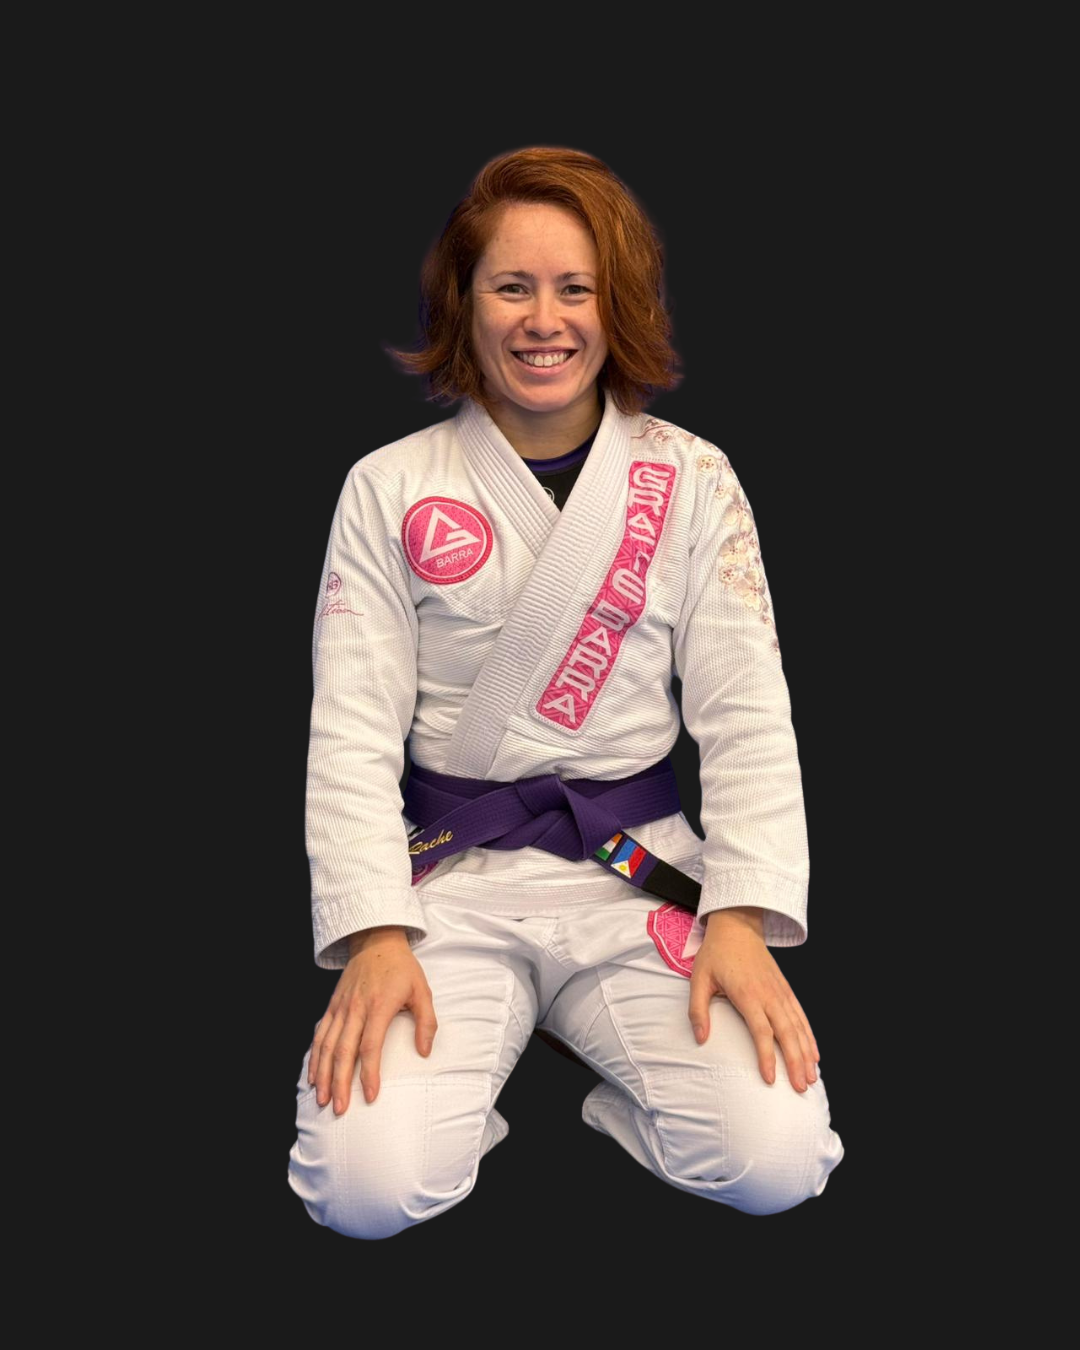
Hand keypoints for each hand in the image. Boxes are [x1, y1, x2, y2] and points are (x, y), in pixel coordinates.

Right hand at [308, 932, 437, 1115]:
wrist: (376, 941)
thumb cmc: (402, 968)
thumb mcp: (422, 990)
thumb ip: (427, 1022)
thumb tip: (424, 1052)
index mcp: (378, 1006)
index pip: (370, 1046)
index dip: (370, 1073)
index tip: (371, 1096)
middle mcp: (355, 1008)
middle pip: (344, 1051)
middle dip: (340, 1083)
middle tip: (339, 1109)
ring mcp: (341, 1007)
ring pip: (327, 1046)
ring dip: (323, 1074)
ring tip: (322, 1099)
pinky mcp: (332, 1006)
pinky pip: (320, 1034)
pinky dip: (314, 1056)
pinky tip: (313, 1075)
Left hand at [688, 912, 819, 1092]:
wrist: (737, 926)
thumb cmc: (715, 955)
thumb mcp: (698, 979)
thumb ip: (698, 1009)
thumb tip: (700, 1038)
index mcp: (748, 994)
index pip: (761, 1031)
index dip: (767, 1056)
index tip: (770, 1079)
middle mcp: (769, 994)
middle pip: (787, 1033)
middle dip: (795, 1062)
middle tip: (800, 1088)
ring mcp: (780, 992)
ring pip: (798, 1027)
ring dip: (806, 1053)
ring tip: (811, 1078)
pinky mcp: (786, 989)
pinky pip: (801, 1016)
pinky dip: (810, 1037)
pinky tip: (815, 1055)